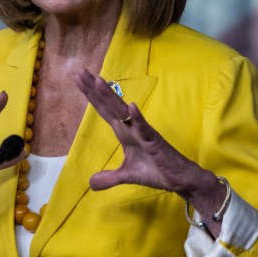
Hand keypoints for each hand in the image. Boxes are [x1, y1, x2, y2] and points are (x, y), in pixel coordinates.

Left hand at [75, 69, 225, 231]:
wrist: (179, 179)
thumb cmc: (156, 170)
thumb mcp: (127, 175)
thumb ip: (109, 177)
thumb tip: (90, 183)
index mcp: (124, 131)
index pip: (104, 110)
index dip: (91, 96)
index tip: (78, 80)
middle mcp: (131, 126)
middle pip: (109, 105)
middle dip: (95, 89)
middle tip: (81, 73)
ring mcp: (142, 131)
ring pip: (123, 111)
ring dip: (111, 97)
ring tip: (97, 81)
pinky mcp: (154, 141)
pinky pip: (145, 128)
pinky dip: (138, 118)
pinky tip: (131, 107)